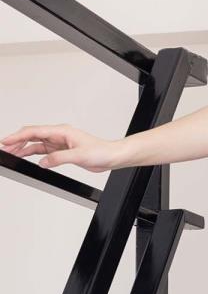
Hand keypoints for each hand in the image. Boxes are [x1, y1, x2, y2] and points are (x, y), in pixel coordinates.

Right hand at [0, 124, 121, 172]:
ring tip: (11, 153)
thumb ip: (59, 158)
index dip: (19, 136)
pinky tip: (27, 158)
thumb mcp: (78, 155)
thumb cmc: (100, 151)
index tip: (7, 141)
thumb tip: (43, 162)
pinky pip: (44, 151)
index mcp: (62, 131)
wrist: (111, 156)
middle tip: (4, 148)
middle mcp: (59, 135)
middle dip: (17, 141)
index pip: (35, 132)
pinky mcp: (62, 151)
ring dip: (24, 148)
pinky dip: (34, 154)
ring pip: (36, 144)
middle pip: (32, 136)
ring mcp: (60, 143)